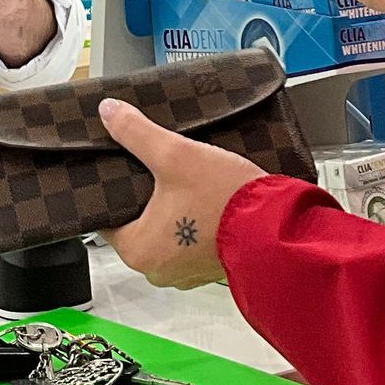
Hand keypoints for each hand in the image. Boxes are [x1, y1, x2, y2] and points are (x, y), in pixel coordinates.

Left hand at [95, 98, 263, 288]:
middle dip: (145, 196)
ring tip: (181, 180)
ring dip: (171, 208)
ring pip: (165, 231)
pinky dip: (192, 220)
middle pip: (137, 222)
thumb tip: (109, 112)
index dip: (114, 189)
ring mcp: (185, 271)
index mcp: (138, 250)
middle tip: (156, 168)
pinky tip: (201, 197)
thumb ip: (137, 133)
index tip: (122, 169)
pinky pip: (189, 239)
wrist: (277, 223)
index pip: (107, 216)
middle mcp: (158, 269)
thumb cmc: (227, 200)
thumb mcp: (176, 155)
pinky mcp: (208, 266)